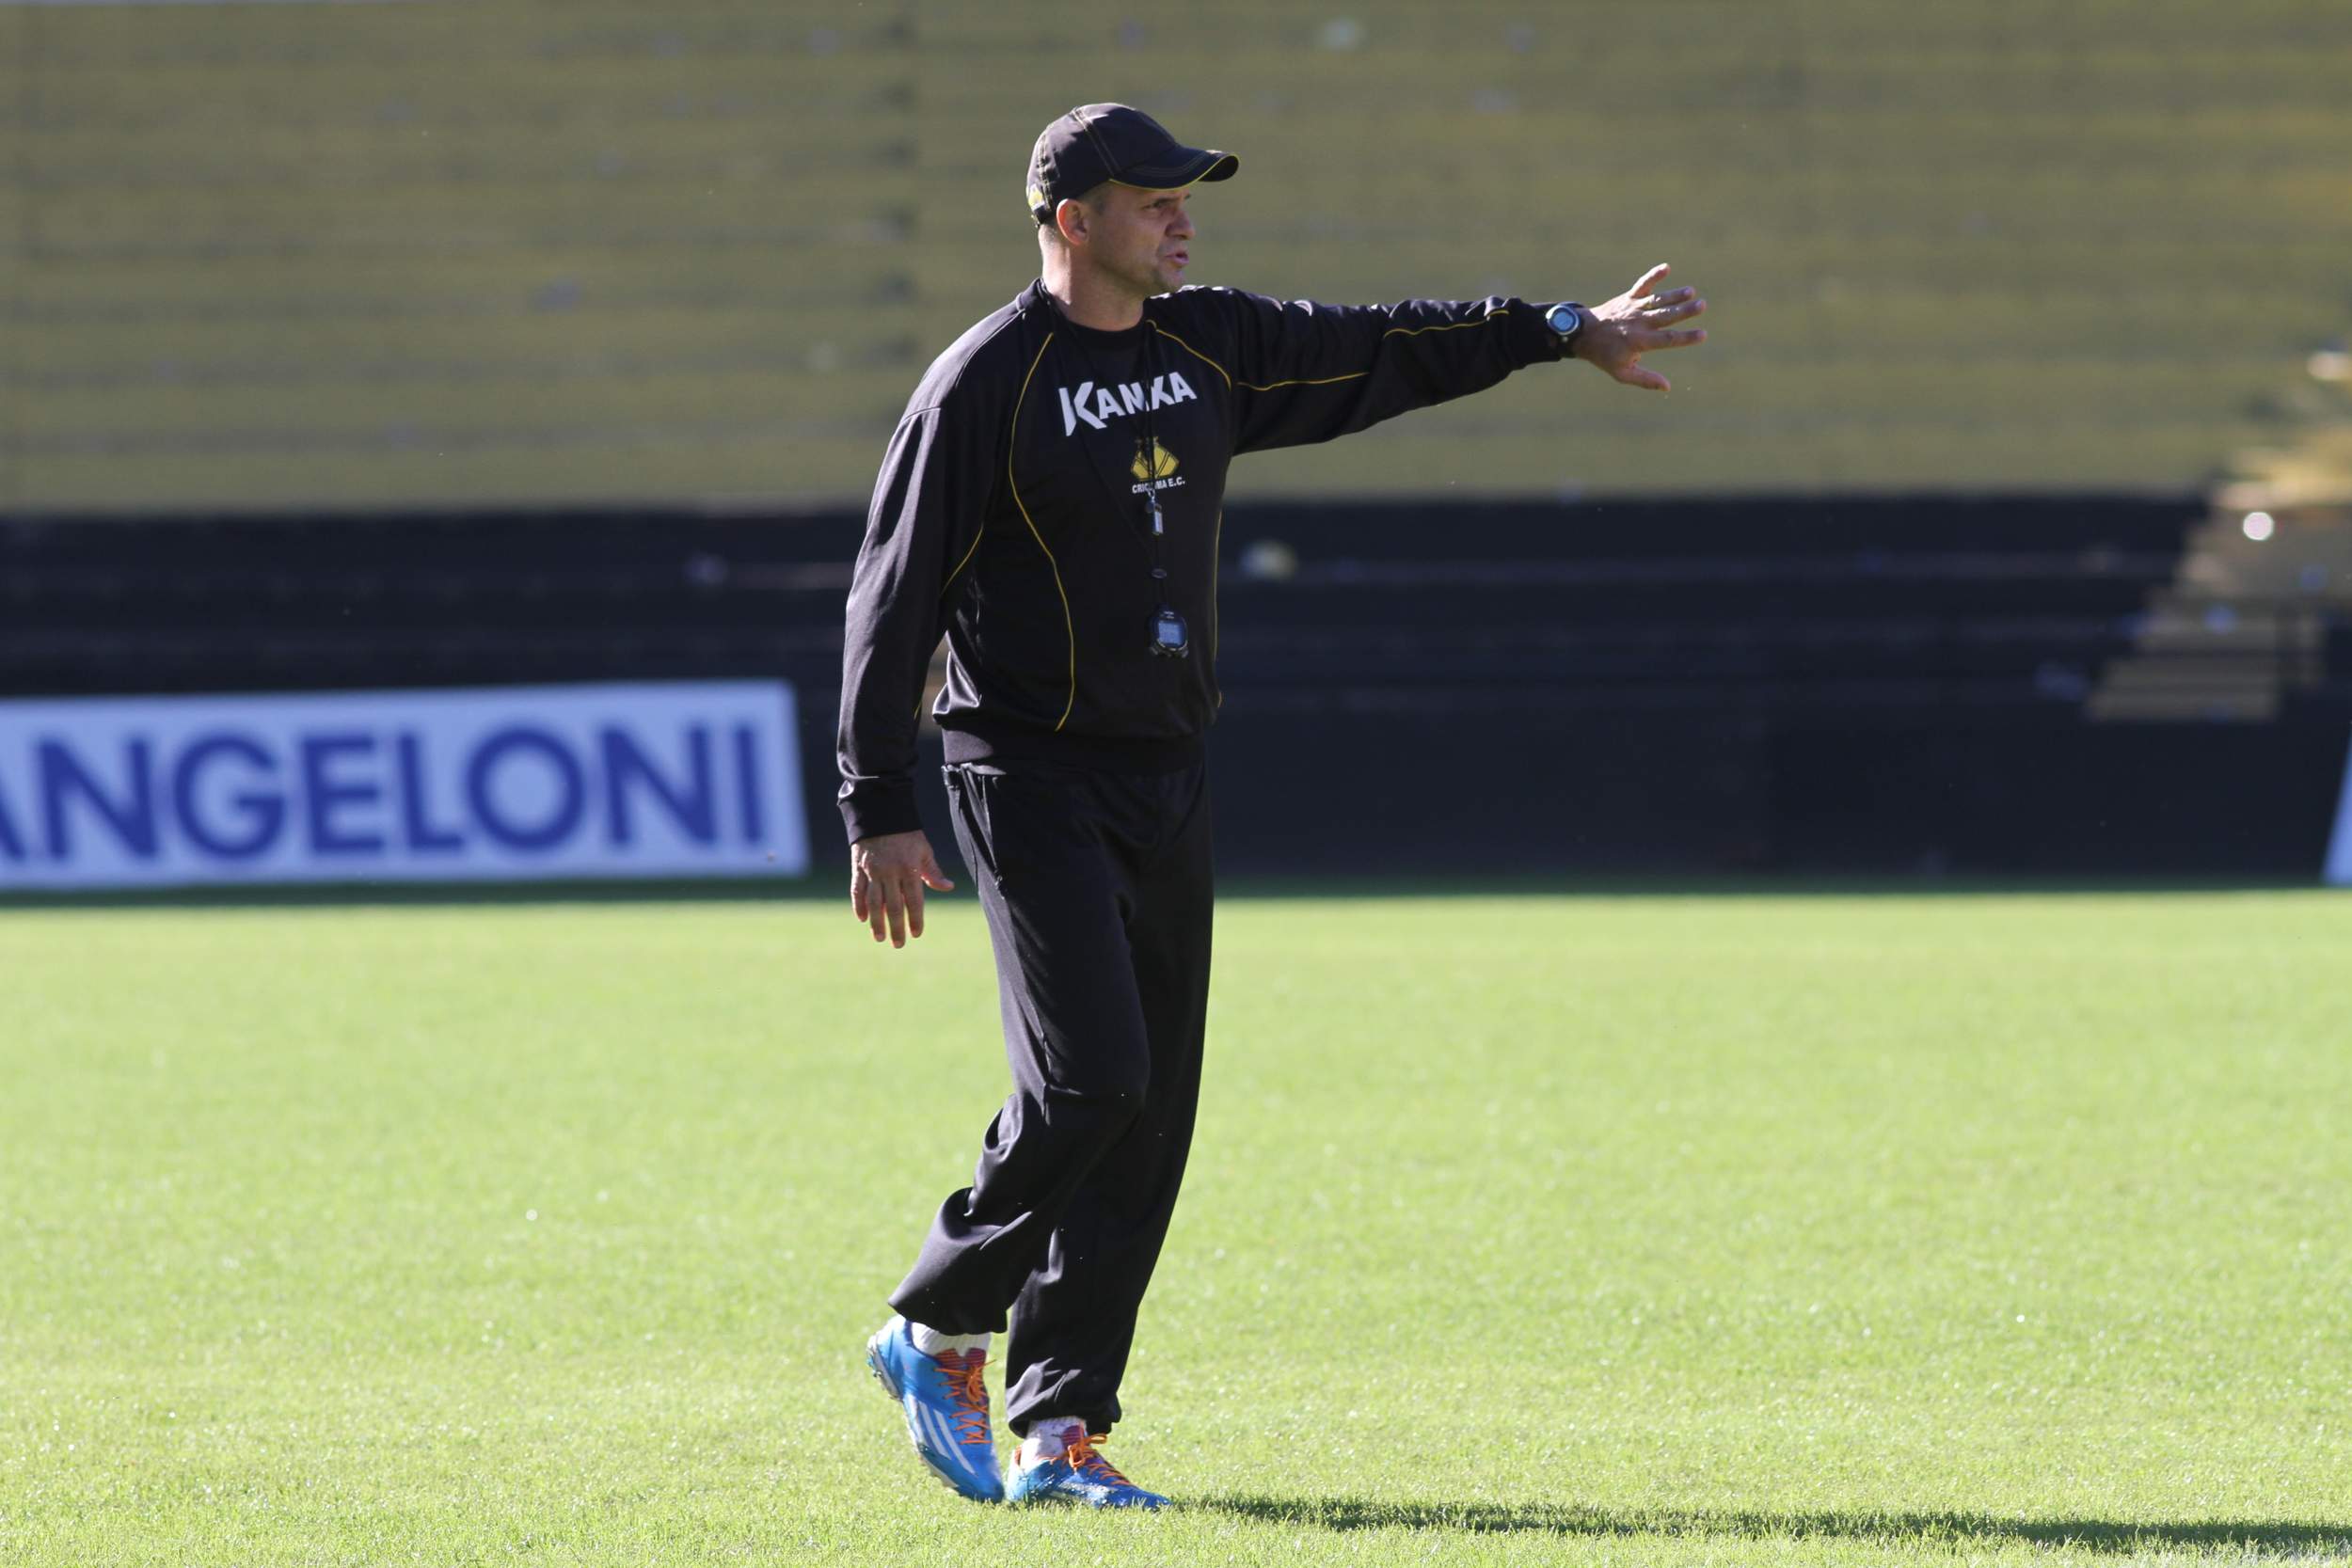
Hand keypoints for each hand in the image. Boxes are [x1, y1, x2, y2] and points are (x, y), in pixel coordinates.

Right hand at [850, 830, 955, 947]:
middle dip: (897, 927)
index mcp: (909, 869)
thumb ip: (933, 872)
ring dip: (877, 922)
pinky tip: (861, 918)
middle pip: (894, 906)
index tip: (917, 934)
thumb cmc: (906, 835)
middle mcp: (890, 872)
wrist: (880, 813)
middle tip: (898, 944)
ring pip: (874, 902)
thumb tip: (948, 887)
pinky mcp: (858, 868)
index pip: (914, 900)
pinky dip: (858, 905)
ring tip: (879, 937)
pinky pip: (857, 890)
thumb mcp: (923, 850)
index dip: (916, 919)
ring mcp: (872, 871)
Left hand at [1576, 263, 1706, 391]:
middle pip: (1666, 316)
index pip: (1667, 339)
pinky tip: (1666, 267)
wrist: (1582, 334)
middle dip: (1685, 311)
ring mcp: (1634, 308)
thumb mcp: (1622, 373)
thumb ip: (1645, 379)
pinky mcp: (1629, 297)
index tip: (1702, 335)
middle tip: (1702, 305)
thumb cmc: (1604, 355)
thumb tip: (1667, 386)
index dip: (1686, 337)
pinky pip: (1643, 284)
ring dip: (1675, 295)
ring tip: (1691, 292)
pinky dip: (1653, 276)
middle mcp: (1638, 323)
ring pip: (1658, 300)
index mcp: (1639, 341)